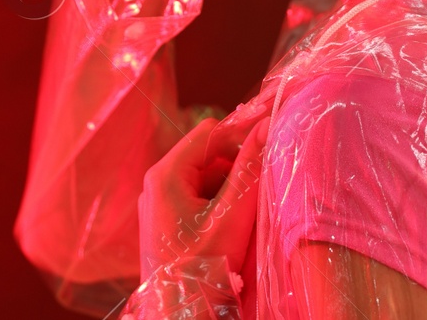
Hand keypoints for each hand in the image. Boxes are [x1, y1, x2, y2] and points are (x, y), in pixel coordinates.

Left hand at [138, 109, 271, 279]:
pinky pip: (199, 199)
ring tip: (247, 214)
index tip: (268, 153)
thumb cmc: (202, 268)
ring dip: (231, 189)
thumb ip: (250, 169)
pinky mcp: (167, 221)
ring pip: (207, 178)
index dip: (241, 139)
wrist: (181, 316)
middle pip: (208, 155)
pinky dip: (220, 206)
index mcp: (165, 174)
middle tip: (260, 189)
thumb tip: (267, 126)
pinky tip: (234, 227)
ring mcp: (160, 203)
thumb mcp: (232, 216)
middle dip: (237, 168)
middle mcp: (157, 183)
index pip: (211, 133)